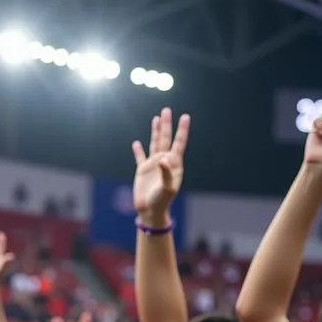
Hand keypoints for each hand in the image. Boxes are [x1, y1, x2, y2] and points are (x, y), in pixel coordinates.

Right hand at [132, 108, 189, 222]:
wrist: (150, 211)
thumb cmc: (162, 201)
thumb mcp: (167, 188)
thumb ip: (166, 172)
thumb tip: (162, 158)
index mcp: (173, 164)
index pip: (179, 143)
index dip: (182, 130)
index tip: (185, 117)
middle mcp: (164, 162)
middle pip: (166, 139)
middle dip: (166, 125)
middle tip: (167, 110)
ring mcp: (153, 165)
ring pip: (154, 143)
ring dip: (155, 131)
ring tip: (156, 118)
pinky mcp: (142, 171)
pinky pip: (140, 157)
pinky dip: (138, 150)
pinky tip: (136, 143)